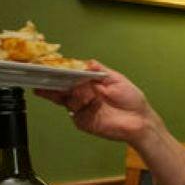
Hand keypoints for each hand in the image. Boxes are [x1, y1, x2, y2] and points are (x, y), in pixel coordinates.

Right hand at [35, 63, 161, 144]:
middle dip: (52, 83)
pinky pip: (74, 112)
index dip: (58, 73)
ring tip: (75, 86)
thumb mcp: (117, 80)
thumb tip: (87, 62)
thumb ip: (100, 71)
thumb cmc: (131, 100)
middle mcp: (82, 96)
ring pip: (65, 99)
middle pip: (61, 89)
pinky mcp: (83, 121)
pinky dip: (77, 104)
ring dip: (68, 92)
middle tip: (45, 77)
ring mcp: (81, 109)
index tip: (49, 68)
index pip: (69, 77)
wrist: (140, 120)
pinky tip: (84, 99)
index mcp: (88, 84)